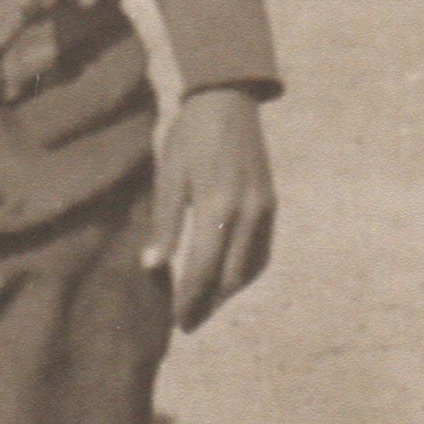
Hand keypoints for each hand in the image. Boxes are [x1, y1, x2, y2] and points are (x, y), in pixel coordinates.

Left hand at [144, 86, 274, 332]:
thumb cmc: (190, 135)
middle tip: (187, 324)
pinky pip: (262, 250)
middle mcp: (248, 213)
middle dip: (208, 303)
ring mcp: (265, 209)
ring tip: (205, 306)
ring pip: (250, 268)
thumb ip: (165, 222)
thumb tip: (152, 265)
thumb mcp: (169, 175)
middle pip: (230, 276)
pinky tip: (227, 278)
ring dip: (228, 291)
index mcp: (217, 206)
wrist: (229, 99)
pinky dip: (245, 271)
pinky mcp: (272, 204)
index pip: (202, 268)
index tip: (176, 321)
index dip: (189, 298)